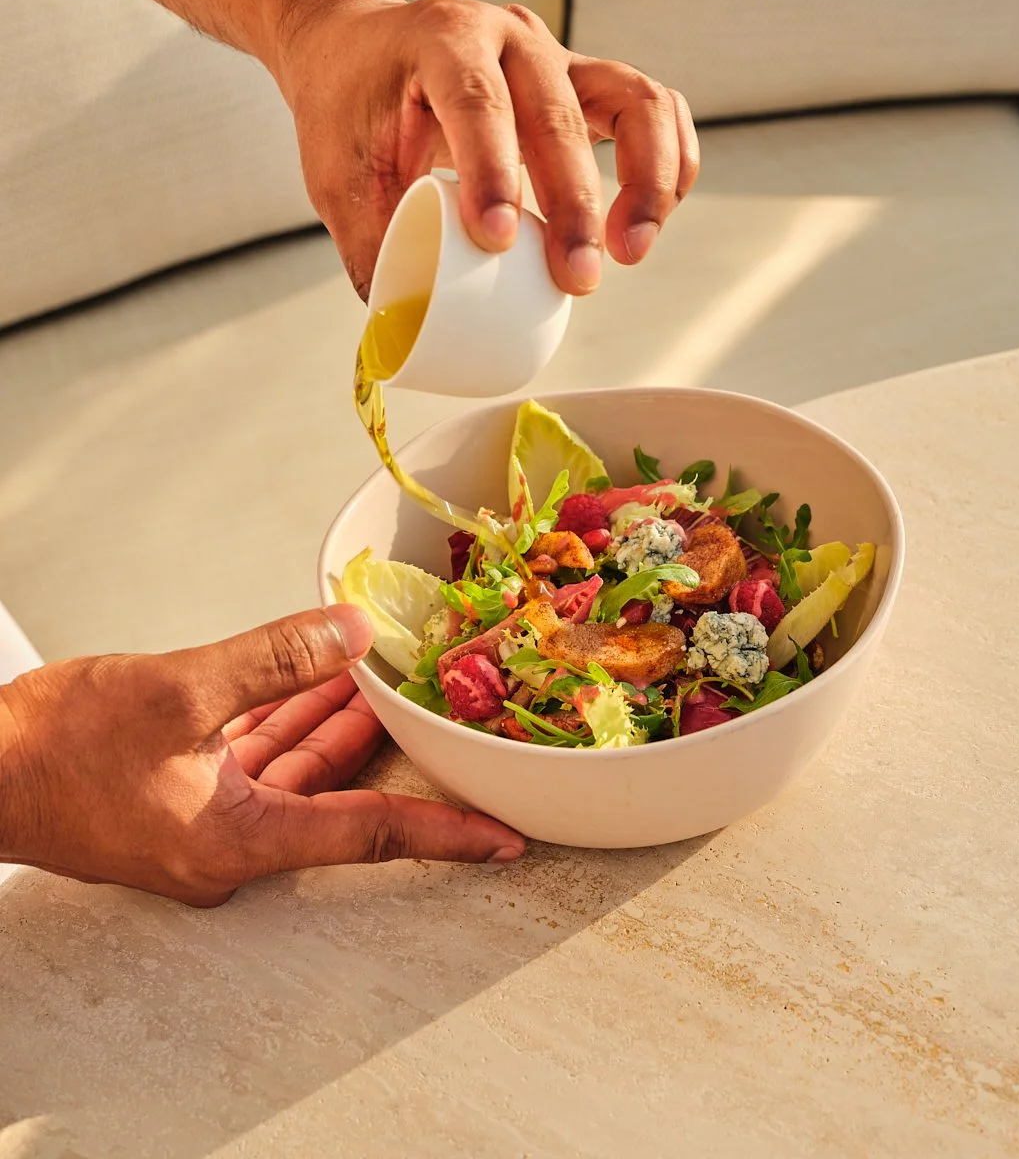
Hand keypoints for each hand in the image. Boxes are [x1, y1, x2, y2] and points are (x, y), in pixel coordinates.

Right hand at [0, 605, 523, 905]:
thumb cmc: (53, 749)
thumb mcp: (177, 688)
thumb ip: (272, 658)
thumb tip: (351, 631)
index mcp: (238, 841)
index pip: (367, 835)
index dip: (443, 832)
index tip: (504, 839)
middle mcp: (228, 846)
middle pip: (335, 797)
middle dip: (387, 750)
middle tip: (444, 716)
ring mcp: (200, 827)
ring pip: (293, 774)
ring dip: (333, 723)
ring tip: (382, 676)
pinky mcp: (176, 801)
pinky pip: (252, 765)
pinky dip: (284, 724)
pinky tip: (313, 681)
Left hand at [276, 0, 699, 298]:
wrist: (360, 48)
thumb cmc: (347, 108)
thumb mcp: (335, 172)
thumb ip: (366, 246)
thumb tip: (402, 333)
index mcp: (442, 38)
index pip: (476, 98)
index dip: (493, 169)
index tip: (498, 241)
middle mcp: (510, 35)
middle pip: (561, 111)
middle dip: (575, 204)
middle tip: (576, 279)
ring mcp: (560, 57)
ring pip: (636, 100)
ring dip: (647, 179)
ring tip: (630, 252)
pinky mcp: (590, 85)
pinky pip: (655, 112)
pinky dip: (669, 162)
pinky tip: (654, 220)